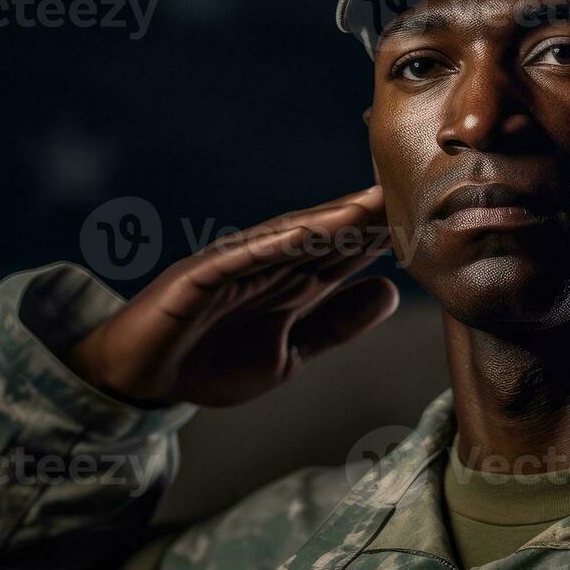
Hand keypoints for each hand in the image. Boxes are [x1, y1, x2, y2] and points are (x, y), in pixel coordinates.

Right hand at [65, 185, 397, 407]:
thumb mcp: (289, 353)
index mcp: (290, 281)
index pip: (346, 252)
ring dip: (328, 220)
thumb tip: (389, 291)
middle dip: (367, 214)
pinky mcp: (196, 278)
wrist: (141, 380)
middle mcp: (265, 264)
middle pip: (324, 234)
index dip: (386, 235)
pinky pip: (237, 257)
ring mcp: (231, 266)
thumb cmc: (211, 361)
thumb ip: (336, 323)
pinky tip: (302, 233)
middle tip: (412, 189)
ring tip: (368, 205)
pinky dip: (270, 245)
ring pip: (287, 238)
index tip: (429, 218)